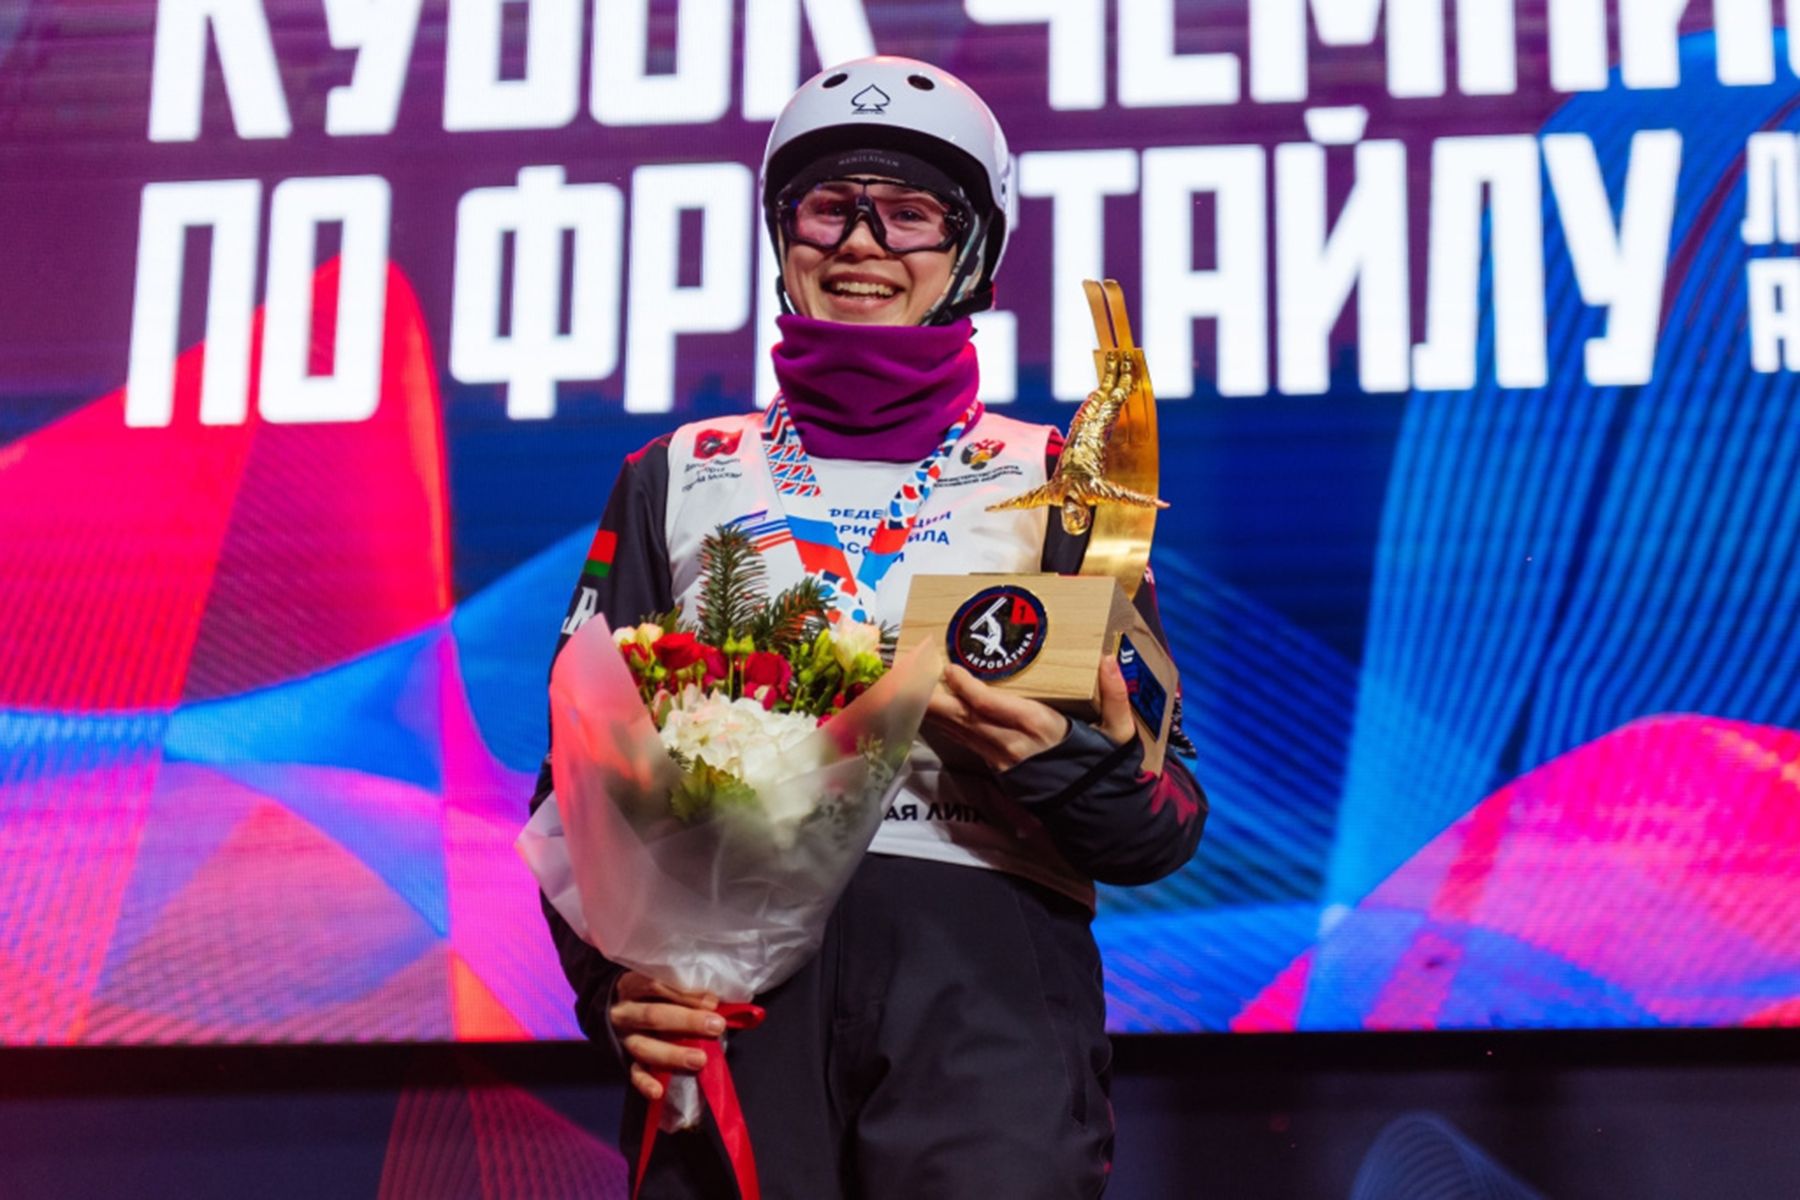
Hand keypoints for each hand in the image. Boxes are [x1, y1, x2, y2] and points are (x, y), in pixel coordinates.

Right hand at [608, 971, 723, 1100]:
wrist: (616, 1011)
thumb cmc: (648, 996)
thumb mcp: (660, 986)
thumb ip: (683, 992)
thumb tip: (718, 1003)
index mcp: (631, 986)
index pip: (655, 986)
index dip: (685, 994)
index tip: (713, 1002)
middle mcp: (624, 1012)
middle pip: (653, 1015)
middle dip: (686, 1021)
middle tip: (715, 1026)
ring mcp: (623, 1038)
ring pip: (644, 1047)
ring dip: (673, 1054)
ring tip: (700, 1059)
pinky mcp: (623, 1060)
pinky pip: (633, 1073)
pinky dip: (645, 1083)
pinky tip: (658, 1091)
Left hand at [924, 659, 1136, 771]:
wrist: (1094, 813)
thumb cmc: (1103, 769)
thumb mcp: (1119, 735)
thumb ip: (1115, 696)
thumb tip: (1108, 660)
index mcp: (1041, 729)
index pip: (994, 708)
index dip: (969, 688)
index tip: (950, 668)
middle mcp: (1013, 744)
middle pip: (965, 717)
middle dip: (934, 696)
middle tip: (907, 673)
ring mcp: (1001, 758)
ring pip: (959, 730)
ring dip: (932, 708)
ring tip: (905, 683)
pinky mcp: (996, 766)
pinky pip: (964, 740)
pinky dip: (943, 723)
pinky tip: (926, 707)